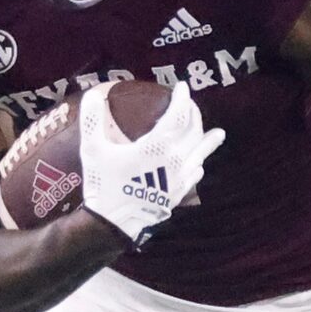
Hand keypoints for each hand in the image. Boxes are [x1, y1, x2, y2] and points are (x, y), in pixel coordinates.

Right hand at [78, 82, 225, 242]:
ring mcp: (179, 178)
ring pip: (200, 154)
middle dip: (193, 114)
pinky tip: (199, 165)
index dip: (182, 98)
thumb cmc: (103, 184)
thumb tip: (94, 94)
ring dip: (208, 141)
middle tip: (189, 105)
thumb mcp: (92, 150)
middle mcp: (175, 160)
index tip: (182, 87)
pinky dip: (198, 164)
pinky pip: (194, 175)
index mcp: (157, 146)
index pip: (178, 115)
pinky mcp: (177, 194)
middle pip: (193, 131)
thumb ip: (92, 120)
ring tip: (218, 134)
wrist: (113, 224)